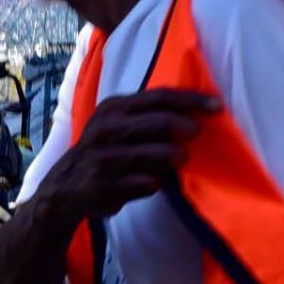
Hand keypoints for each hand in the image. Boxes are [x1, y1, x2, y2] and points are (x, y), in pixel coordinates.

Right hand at [38, 89, 219, 224]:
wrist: (65, 186)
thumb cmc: (105, 150)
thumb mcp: (118, 125)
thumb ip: (149, 117)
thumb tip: (195, 116)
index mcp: (112, 109)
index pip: (158, 97)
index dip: (191, 100)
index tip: (218, 107)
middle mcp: (105, 129)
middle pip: (156, 121)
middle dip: (183, 126)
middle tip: (197, 133)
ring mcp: (102, 159)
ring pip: (151, 154)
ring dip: (172, 156)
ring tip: (180, 158)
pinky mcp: (103, 186)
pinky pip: (143, 184)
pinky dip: (153, 183)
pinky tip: (151, 182)